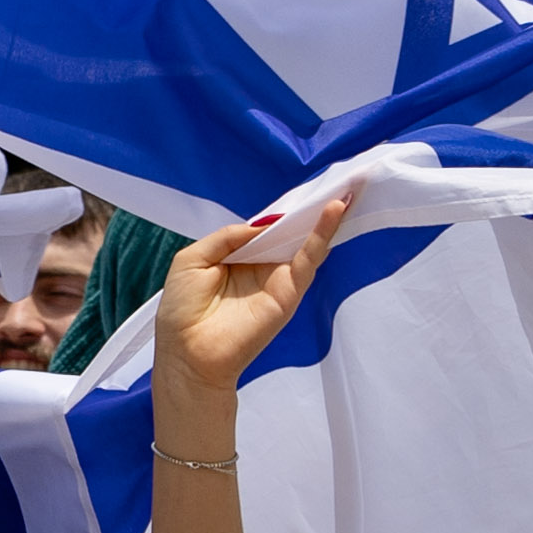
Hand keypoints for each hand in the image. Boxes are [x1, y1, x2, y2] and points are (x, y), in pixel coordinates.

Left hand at [153, 190, 349, 423]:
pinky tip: (333, 211)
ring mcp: (279, 280)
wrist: (187, 353)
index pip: (267, 230)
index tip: (305, 187)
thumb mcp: (194, 258)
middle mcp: (262, 268)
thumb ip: (228, 237)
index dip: (283, 211)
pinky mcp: (289, 292)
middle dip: (312, 209)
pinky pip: (308, 259)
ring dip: (327, 216)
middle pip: (291, 233)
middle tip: (342, 179)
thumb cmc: (182, 309)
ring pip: (306, 242)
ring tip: (350, 186)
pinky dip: (322, 234)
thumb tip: (264, 224)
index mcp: (238, 259)